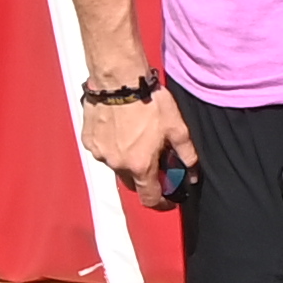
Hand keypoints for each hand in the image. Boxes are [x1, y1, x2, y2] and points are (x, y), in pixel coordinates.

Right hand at [80, 83, 193, 204]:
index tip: (167, 199)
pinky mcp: (89, 140)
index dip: (161, 203)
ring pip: (117, 166)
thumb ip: (186, 154)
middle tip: (155, 162)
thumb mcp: (177, 127)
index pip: (149, 198)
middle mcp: (117, 164)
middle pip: (132, 183)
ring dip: (128, 161)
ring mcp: (100, 153)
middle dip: (145, 179)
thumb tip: (193, 173)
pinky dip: (113, 147)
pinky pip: (103, 151)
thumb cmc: (149, 101)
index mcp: (140, 165)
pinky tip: (120, 131)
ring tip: (137, 139)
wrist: (118, 80)